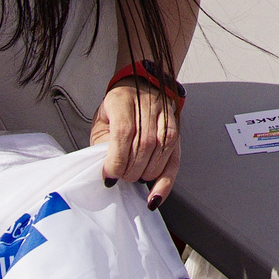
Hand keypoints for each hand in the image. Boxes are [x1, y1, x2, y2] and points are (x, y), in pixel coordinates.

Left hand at [92, 80, 182, 207]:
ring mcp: (165, 115)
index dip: (116, 159)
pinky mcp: (176, 128)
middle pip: (144, 144)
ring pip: (160, 151)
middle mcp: (148, 105)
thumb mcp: (102, 119)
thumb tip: (108, 171)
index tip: (109, 176)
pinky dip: (165, 181)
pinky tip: (156, 194)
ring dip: (145, 173)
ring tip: (134, 177)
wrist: (141, 84)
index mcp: (123, 100)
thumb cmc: (118, 106)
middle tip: (121, 177)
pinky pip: (174, 158)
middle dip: (130, 169)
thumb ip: (102, 143)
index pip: (124, 132)